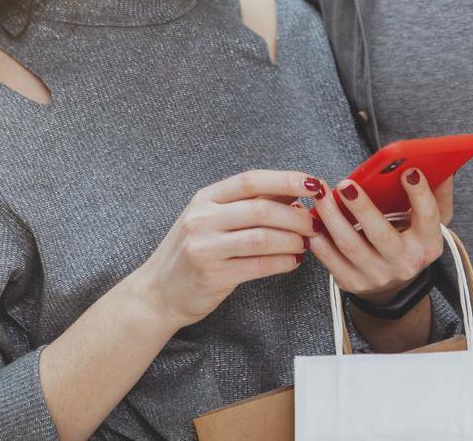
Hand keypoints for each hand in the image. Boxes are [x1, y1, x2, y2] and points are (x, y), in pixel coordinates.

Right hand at [136, 169, 316, 330]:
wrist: (157, 293)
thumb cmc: (192, 251)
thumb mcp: (212, 218)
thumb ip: (250, 202)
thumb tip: (294, 188)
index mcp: (205, 198)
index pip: (250, 179)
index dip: (286, 179)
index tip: (313, 183)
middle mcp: (202, 219)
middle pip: (262, 209)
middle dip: (296, 216)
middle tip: (314, 223)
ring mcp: (205, 247)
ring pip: (263, 238)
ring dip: (292, 240)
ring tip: (304, 243)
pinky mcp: (213, 275)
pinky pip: (259, 266)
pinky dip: (283, 262)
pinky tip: (293, 261)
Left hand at [308, 171, 454, 301]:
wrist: (394, 284)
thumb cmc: (411, 241)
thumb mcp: (431, 222)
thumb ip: (438, 194)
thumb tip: (445, 167)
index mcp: (428, 244)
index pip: (428, 218)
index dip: (420, 195)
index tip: (409, 171)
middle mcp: (405, 263)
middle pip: (382, 235)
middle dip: (363, 208)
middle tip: (346, 184)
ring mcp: (378, 276)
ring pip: (351, 246)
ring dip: (333, 219)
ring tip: (322, 195)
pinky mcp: (353, 283)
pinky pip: (332, 261)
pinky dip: (320, 240)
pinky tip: (312, 220)